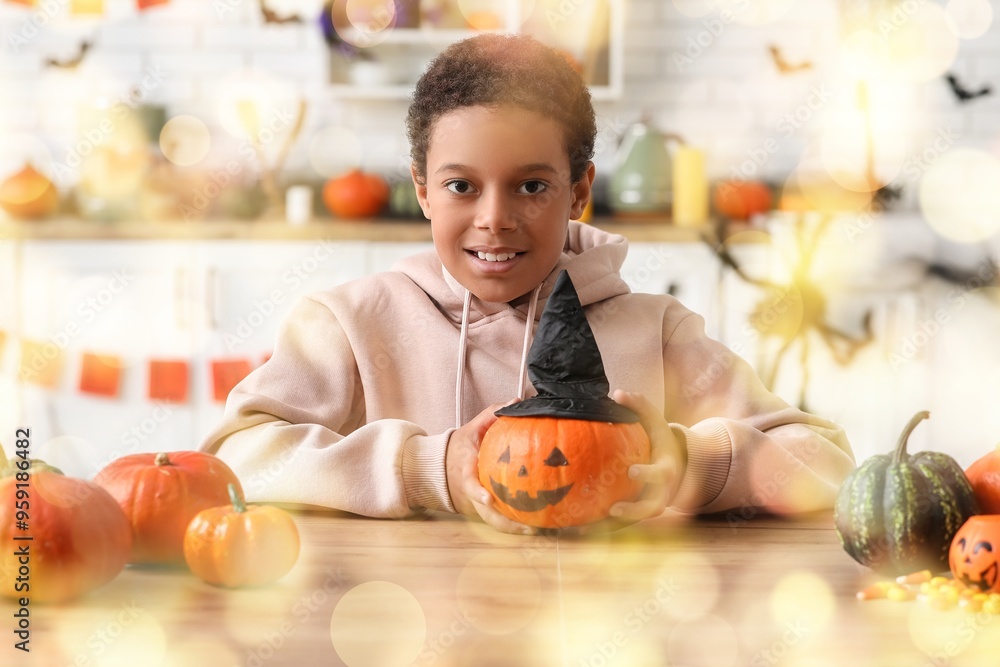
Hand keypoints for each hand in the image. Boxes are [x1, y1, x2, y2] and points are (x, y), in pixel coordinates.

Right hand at [445, 401, 538, 534]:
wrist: (441, 466)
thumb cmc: (460, 446)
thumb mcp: (472, 427)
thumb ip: (491, 414)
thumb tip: (515, 402)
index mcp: (465, 470)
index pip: (469, 482)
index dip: (477, 492)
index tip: (488, 499)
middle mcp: (469, 491)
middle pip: (484, 511)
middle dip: (504, 522)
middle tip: (528, 526)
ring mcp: (475, 502)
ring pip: (491, 520)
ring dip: (511, 528)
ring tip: (535, 530)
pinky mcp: (481, 508)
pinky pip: (496, 520)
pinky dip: (512, 524)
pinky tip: (533, 526)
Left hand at [577, 390, 686, 534]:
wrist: (678, 467)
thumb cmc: (661, 441)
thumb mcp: (656, 422)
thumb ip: (640, 407)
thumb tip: (619, 392)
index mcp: (666, 471)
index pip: (659, 475)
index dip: (647, 475)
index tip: (631, 472)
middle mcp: (662, 494)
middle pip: (652, 508)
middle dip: (635, 511)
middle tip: (613, 508)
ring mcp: (651, 506)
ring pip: (636, 522)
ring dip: (614, 527)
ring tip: (587, 527)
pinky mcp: (639, 515)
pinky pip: (623, 525)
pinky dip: (604, 528)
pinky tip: (578, 528)